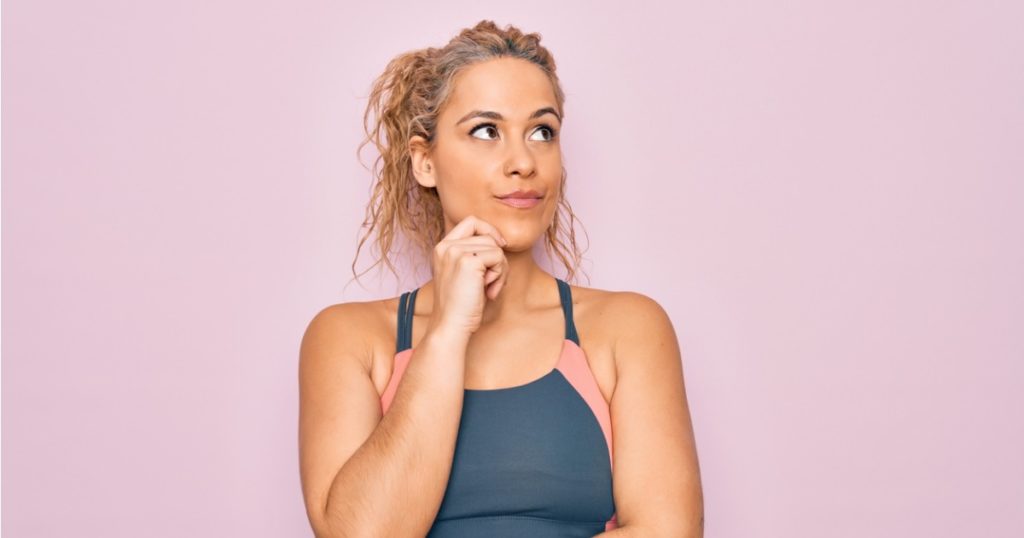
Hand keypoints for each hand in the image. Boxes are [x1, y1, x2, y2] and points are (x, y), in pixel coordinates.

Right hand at [427, 215, 508, 335]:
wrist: (450, 326)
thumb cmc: (461, 306)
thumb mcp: (464, 274)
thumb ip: (475, 254)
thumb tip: (501, 241)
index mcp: (442, 248)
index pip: (471, 221)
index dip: (489, 231)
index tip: (499, 247)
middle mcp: (446, 246)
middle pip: (487, 235)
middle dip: (497, 259)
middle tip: (491, 282)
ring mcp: (456, 252)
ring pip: (495, 247)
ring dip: (500, 269)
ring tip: (488, 288)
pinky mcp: (468, 261)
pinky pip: (498, 257)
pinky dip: (500, 275)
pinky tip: (489, 291)